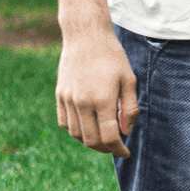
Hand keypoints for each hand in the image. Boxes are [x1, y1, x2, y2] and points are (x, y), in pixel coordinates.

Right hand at [56, 30, 138, 156]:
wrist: (86, 37)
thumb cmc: (113, 57)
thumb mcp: (129, 79)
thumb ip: (130, 108)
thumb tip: (126, 132)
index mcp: (103, 99)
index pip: (109, 136)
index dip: (119, 149)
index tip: (126, 153)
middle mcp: (82, 103)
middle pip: (91, 140)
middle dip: (105, 148)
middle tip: (116, 148)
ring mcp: (68, 100)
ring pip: (76, 134)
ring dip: (90, 141)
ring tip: (103, 139)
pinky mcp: (59, 96)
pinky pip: (65, 123)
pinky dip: (76, 131)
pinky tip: (87, 127)